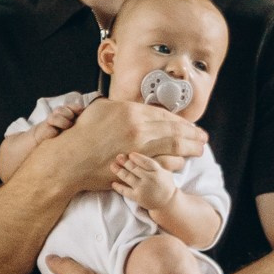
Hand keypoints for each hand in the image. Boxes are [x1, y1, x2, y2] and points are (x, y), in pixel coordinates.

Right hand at [67, 94, 200, 191]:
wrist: (70, 160)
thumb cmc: (81, 134)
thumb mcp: (100, 109)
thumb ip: (121, 106)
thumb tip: (133, 107)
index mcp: (130, 112)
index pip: (163, 114)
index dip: (180, 120)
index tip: (188, 124)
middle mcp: (138, 129)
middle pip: (174, 130)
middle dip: (192, 134)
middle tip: (202, 137)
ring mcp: (139, 149)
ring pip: (174, 147)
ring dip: (190, 148)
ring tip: (199, 149)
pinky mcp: (137, 167)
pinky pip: (164, 165)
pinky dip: (176, 163)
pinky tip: (182, 162)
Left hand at [112, 150, 170, 206]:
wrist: (167, 202)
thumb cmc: (165, 184)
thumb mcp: (164, 172)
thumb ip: (154, 164)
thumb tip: (142, 153)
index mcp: (157, 171)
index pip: (146, 162)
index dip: (138, 158)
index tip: (131, 154)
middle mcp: (150, 179)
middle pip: (135, 168)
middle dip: (125, 162)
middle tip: (118, 156)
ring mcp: (143, 188)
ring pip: (128, 177)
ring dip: (119, 171)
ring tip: (112, 166)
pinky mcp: (137, 197)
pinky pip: (125, 191)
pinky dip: (118, 187)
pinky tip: (113, 183)